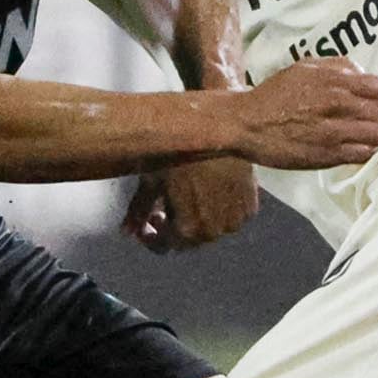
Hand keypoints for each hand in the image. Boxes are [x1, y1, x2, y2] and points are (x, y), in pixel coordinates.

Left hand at [128, 155, 259, 251]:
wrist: (219, 130)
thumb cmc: (180, 152)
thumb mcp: (151, 180)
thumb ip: (139, 211)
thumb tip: (126, 231)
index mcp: (187, 229)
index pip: (165, 247)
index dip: (152, 236)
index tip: (148, 222)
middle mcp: (214, 231)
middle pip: (189, 239)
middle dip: (175, 226)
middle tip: (166, 206)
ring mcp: (235, 220)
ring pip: (212, 228)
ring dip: (199, 217)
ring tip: (191, 194)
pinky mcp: (250, 205)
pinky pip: (232, 215)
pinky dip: (220, 208)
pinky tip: (212, 189)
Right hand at [229, 58, 377, 169]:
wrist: (246, 124)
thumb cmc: (274, 95)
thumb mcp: (304, 67)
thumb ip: (337, 66)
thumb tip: (363, 73)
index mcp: (334, 81)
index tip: (374, 99)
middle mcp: (337, 105)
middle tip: (367, 118)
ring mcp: (334, 132)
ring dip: (374, 134)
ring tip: (363, 134)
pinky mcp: (328, 156)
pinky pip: (364, 154)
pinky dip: (364, 151)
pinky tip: (353, 146)